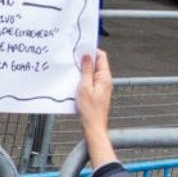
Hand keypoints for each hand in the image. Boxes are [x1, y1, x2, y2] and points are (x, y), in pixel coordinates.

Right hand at [77, 50, 116, 167]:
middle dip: (85, 60)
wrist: (93, 127)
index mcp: (105, 77)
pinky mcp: (97, 93)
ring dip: (83, 70)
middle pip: (97, 63)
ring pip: (92, 72)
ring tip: (72, 70)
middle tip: (73, 58)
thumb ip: (86, 71)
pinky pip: (90, 81)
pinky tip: (74, 81)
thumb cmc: (90, 110)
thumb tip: (87, 56)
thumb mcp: (84, 87)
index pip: (101, 57)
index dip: (91, 50)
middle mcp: (105, 80)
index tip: (80, 49)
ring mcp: (101, 87)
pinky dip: (82, 78)